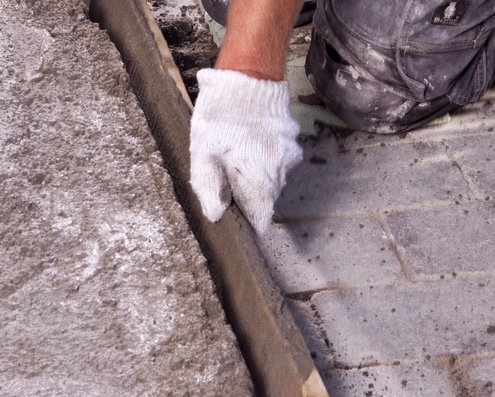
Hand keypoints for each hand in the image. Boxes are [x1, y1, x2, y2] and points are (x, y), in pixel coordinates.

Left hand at [190, 68, 301, 236]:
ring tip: (238, 159)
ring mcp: (288, 154)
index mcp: (258, 178)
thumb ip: (210, 187)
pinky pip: (279, 160)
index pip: (262, 216)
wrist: (246, 77)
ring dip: (257, 176)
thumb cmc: (219, 117)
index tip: (240, 220)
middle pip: (267, 198)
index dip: (250, 221)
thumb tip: (215, 215)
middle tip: (230, 180)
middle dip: (249, 196)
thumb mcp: (203, 154)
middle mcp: (279, 170)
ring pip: (273, 179)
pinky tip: (249, 145)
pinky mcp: (291, 140)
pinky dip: (264, 159)